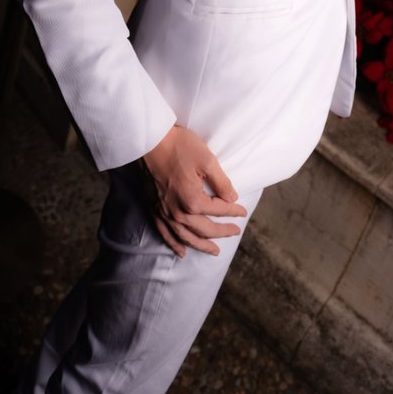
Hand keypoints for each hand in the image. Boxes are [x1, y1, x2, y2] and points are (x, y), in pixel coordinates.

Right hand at [138, 125, 247, 257]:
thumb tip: (232, 198)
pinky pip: (165, 234)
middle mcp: (178, 213)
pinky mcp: (153, 210)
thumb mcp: (207, 160)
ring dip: (202, 246)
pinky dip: (175, 245)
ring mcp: (164, 213)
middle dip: (222, 232)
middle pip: (205, 229)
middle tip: (235, 232)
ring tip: (214, 251)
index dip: (233, 211)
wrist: (149, 142)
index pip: (219, 210)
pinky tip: (181, 252)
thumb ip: (222, 182)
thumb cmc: (179, 147)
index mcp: (193, 201)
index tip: (243, 211)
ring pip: (186, 237)